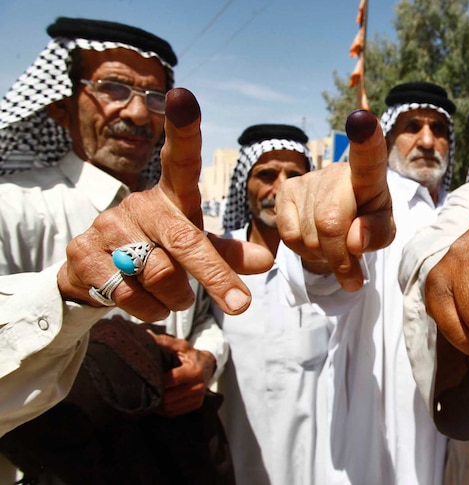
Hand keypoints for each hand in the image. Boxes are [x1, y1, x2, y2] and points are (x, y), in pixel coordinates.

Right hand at [57, 88, 273, 320]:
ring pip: (160, 274)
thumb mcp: (195, 248)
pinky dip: (149, 309)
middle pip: (185, 239)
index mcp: (171, 195)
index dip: (183, 129)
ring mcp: (107, 226)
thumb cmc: (158, 251)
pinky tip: (146, 303)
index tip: (184, 97)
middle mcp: (139, 203)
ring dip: (176, 298)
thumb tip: (267, 262)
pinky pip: (130, 293)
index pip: (179, 157)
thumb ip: (228, 254)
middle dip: (215, 276)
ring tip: (174, 297)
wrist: (94, 275)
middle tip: (239, 305)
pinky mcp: (82, 253)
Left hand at [149, 332, 214, 416]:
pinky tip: (158, 401)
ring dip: (158, 404)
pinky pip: (174, 412)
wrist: (208, 366)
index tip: (145, 377)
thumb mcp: (181, 346)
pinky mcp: (196, 405)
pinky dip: (164, 409)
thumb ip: (164, 341)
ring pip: (170, 407)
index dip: (157, 380)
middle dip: (156, 394)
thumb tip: (146, 336)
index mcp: (195, 371)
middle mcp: (198, 386)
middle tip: (144, 388)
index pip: (171, 380)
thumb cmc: (191, 355)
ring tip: (150, 395)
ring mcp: (198, 398)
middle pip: (169, 398)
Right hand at [276, 110, 392, 290]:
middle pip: (330, 223)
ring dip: (323, 257)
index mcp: (370, 177)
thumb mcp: (384, 232)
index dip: (365, 140)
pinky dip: (303, 252)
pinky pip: (289, 236)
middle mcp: (336, 172)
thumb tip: (354, 239)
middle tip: (352, 276)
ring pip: (308, 236)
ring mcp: (308, 179)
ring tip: (335, 250)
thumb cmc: (369, 222)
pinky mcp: (286, 191)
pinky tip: (315, 243)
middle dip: (340, 258)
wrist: (342, 222)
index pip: (368, 157)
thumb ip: (378, 234)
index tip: (364, 118)